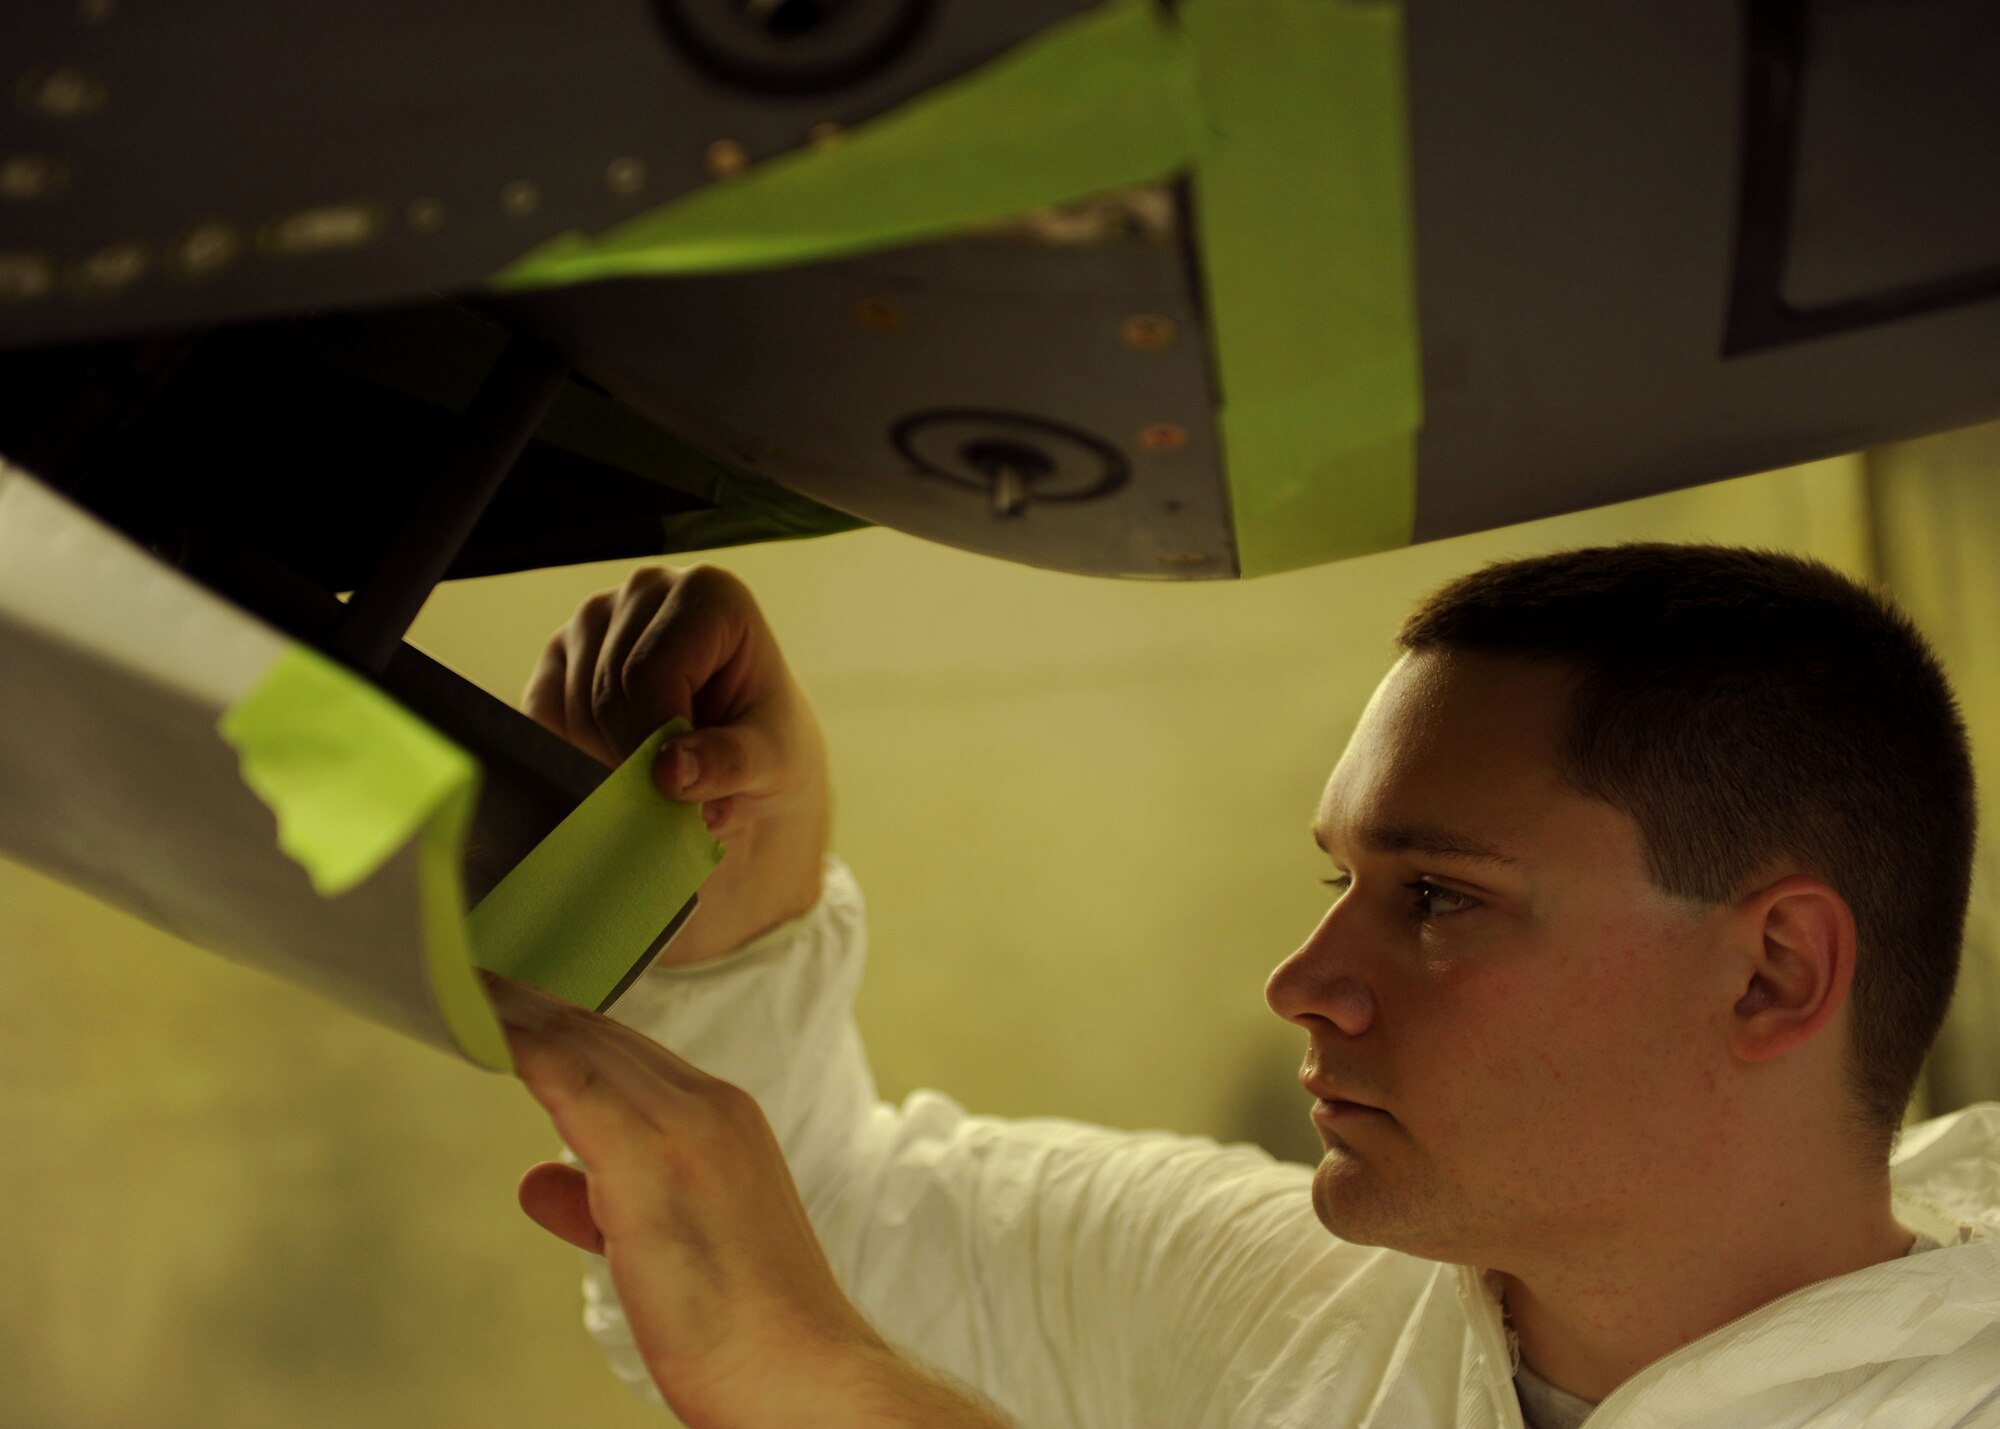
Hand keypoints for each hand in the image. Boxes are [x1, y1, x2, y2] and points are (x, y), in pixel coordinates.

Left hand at [490, 975, 1009, 1428]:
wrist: (803, 1375)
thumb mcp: (669, 1248)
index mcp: (728, 1120)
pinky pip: (575, 1081)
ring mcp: (685, 1127)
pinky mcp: (651, 1159)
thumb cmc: (745, 1327)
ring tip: (478, 982)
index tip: (516, 1003)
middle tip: (483, 976)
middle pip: (608, 1037)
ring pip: (590, 1046)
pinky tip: (488, 1021)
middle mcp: (712, 1107)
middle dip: (542, 1007)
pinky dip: (528, 1046)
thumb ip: (599, 1205)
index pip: (633, 1054)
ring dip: (529, 1014)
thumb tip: (539, 1182)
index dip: (569, 1027)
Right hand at [522, 565, 828, 962]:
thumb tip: (671, 772)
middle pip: (606, 686)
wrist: (750, 754)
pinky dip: (570, 751)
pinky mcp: (561, 651)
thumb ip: (731, 763)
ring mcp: (598, 615)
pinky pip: (541, 712)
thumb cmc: (770, 745)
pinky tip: (615, 761)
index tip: (673, 789)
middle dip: (630, 754)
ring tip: (652, 777)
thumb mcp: (774, 761)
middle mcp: (648, 588)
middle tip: (664, 798)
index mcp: (709, 594)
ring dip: (602, 757)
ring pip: (571, 702)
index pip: (649, 671)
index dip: (652, 738)